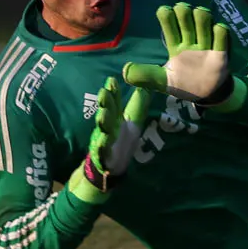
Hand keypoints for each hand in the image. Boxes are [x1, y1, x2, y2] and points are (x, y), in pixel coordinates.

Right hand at [68, 77, 150, 200]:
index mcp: (115, 118)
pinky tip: (103, 141)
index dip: (113, 92)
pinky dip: (101, 145)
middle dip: (105, 102)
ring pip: (102, 129)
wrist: (109, 168)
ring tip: (103, 113)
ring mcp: (103, 140)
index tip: (112, 80)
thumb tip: (146, 86)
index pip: (114, 102)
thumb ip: (137, 105)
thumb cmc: (121, 141)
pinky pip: (101, 150)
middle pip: (106, 112)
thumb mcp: (132, 122)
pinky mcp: (102, 155)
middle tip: (104, 91)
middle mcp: (107, 126)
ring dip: (102, 121)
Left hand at [122, 3, 232, 104]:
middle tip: (183, 13)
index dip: (166, 15)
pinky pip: (221, 33)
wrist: (207, 96)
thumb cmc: (184, 85)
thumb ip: (146, 76)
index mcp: (174, 45)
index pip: (168, 22)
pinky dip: (218, 30)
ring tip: (200, 22)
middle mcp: (189, 40)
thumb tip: (125, 71)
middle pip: (185, 14)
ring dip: (201, 17)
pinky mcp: (221, 51)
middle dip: (183, 11)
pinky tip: (216, 33)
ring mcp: (206, 44)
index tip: (165, 13)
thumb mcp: (162, 82)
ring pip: (203, 18)